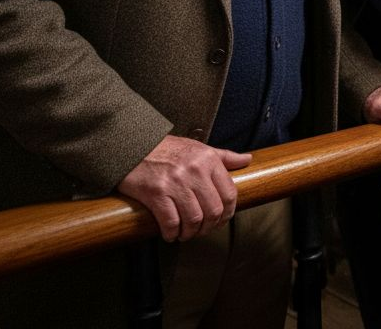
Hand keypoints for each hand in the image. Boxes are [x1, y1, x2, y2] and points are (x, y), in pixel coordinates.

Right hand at [116, 135, 250, 242]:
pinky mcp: (156, 193)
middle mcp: (194, 171)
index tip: (221, 220)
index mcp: (208, 160)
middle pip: (213, 210)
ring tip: (186, 233)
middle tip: (202, 230)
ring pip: (194, 219)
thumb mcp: (199, 148)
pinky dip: (172, 233)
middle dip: (209, 226)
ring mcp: (175, 182)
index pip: (229, 193)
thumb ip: (224, 156)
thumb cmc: (167, 149)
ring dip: (191, 232)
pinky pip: (171, 222)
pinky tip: (171, 234)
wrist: (133, 146)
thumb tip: (247, 160)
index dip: (228, 212)